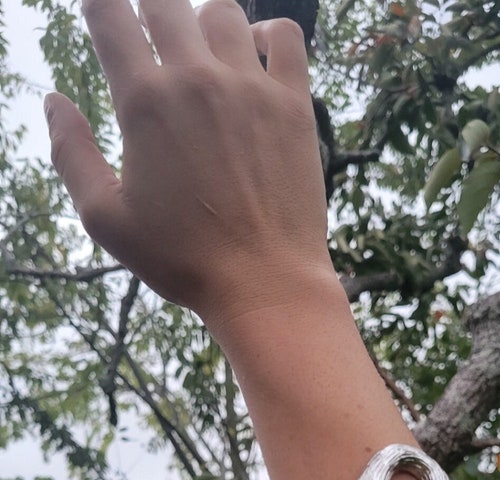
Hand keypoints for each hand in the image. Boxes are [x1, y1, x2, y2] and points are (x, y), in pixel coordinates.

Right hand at [45, 0, 329, 327]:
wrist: (263, 282)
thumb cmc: (181, 258)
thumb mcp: (105, 218)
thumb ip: (71, 154)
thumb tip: (54, 101)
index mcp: (144, 102)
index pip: (109, 14)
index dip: (100, 7)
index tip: (104, 20)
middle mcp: (197, 79)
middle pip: (164, 1)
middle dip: (147, 9)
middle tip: (150, 41)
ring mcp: (251, 88)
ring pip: (222, 12)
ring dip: (202, 25)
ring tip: (200, 58)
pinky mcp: (294, 105)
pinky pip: (286, 37)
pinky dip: (268, 34)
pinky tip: (254, 55)